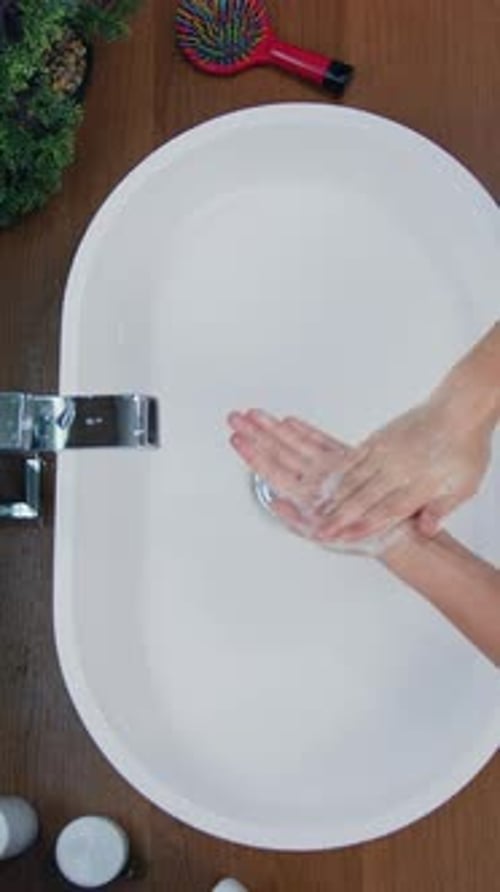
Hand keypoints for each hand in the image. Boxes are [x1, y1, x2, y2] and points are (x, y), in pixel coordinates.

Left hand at [227, 409, 402, 555]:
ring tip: (255, 413)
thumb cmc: (360, 538)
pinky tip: (291, 422)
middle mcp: (311, 480)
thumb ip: (297, 520)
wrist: (392, 531)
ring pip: (294, 443)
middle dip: (255, 433)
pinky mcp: (345, 462)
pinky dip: (304, 431)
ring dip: (273, 428)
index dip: (252, 453)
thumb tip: (274, 503)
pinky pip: (320, 442)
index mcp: (303, 496)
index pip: (272, 470)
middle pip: (277, 451)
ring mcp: (326, 469)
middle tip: (235, 418)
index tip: (236, 438)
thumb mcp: (325, 535)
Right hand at [314, 395, 492, 543]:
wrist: (459, 409)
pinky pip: (352, 458)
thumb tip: (427, 530)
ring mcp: (385, 452)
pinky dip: (338, 473)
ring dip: (333, 498)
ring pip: (353, 479)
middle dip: (339, 518)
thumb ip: (442, 508)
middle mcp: (398, 469)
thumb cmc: (464, 447)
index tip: (343, 538)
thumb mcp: (465, 485)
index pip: (386, 512)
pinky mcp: (378, 438)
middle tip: (320, 531)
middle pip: (363, 498)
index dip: (363, 527)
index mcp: (419, 485)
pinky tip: (327, 483)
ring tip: (316, 512)